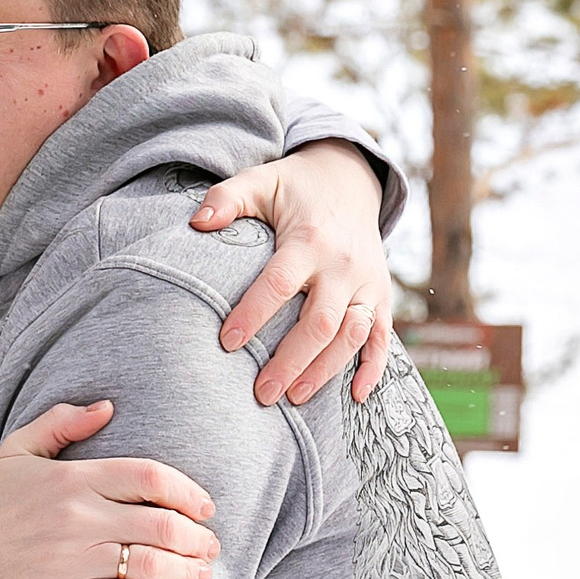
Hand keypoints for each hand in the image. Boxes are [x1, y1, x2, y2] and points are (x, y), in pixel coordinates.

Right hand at [0, 402, 219, 578]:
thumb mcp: (18, 450)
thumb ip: (62, 422)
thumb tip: (108, 407)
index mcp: (74, 478)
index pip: (149, 477)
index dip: (188, 492)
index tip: (205, 506)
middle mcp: (80, 518)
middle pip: (162, 524)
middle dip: (198, 537)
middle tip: (209, 544)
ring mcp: (75, 559)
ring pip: (151, 564)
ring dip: (187, 570)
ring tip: (200, 573)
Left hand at [193, 140, 393, 405]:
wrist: (349, 180)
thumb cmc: (293, 187)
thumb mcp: (260, 181)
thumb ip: (227, 198)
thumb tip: (197, 222)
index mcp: (310, 240)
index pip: (280, 283)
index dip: (253, 314)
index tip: (226, 343)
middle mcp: (343, 265)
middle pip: (320, 322)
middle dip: (291, 361)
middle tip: (261, 393)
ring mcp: (367, 283)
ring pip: (352, 335)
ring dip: (325, 371)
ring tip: (293, 399)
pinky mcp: (381, 295)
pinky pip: (382, 337)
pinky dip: (374, 368)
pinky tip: (356, 397)